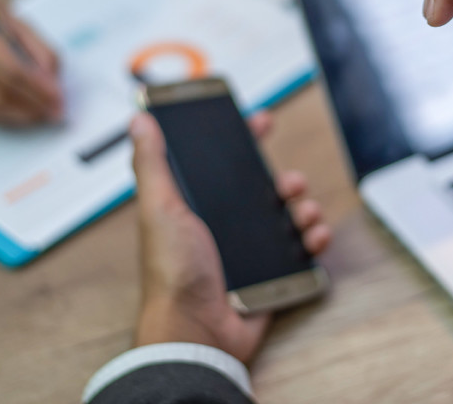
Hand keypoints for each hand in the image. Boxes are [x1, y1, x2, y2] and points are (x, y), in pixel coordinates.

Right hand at [0, 0, 63, 125]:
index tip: (60, 98)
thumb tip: (54, 81)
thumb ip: (35, 47)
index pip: (9, 70)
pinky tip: (21, 111)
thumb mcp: (7, 15)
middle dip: (33, 106)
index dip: (38, 89)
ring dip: (21, 116)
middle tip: (57, 111)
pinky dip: (3, 114)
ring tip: (44, 114)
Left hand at [130, 111, 330, 363]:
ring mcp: (248, 250)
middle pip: (262, 188)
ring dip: (302, 207)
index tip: (260, 121)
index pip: (222, 164)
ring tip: (302, 210)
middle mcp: (222, 225)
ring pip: (286, 216)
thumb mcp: (159, 209)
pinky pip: (300, 250)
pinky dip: (312, 239)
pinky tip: (312, 235)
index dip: (242, 140)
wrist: (196, 331)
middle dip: (283, 178)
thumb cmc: (172, 274)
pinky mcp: (269, 274)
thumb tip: (139, 120)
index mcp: (195, 206)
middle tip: (290, 181)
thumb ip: (152, 164)